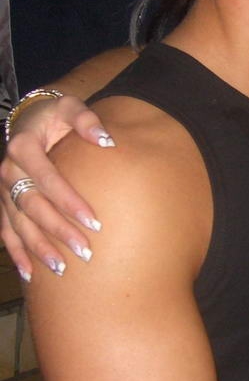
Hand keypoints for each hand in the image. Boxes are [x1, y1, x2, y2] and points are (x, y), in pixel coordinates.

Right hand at [1, 95, 111, 278]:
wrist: (29, 117)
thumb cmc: (55, 115)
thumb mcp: (70, 106)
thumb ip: (87, 120)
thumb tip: (107, 140)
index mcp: (24, 147)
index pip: (48, 179)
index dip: (70, 202)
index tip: (95, 222)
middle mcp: (9, 170)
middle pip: (33, 206)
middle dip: (58, 231)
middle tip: (85, 251)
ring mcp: (3, 188)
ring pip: (18, 223)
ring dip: (38, 247)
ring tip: (61, 268)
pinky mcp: (3, 201)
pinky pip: (5, 230)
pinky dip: (16, 252)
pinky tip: (29, 273)